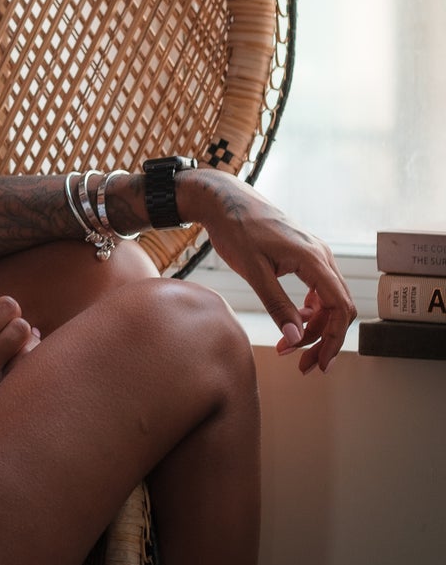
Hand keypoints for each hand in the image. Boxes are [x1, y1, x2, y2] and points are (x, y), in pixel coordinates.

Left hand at [183, 169, 356, 370]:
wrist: (224, 199)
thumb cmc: (236, 229)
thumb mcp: (253, 271)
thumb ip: (277, 305)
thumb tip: (296, 340)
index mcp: (313, 258)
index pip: (340, 307)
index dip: (333, 339)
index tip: (319, 364)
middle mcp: (321, 255)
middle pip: (339, 307)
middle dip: (323, 339)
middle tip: (302, 365)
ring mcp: (315, 254)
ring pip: (329, 300)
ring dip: (315, 326)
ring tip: (289, 347)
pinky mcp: (305, 255)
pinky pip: (319, 288)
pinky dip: (310, 310)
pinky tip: (293, 321)